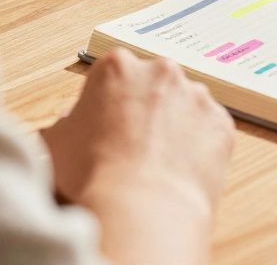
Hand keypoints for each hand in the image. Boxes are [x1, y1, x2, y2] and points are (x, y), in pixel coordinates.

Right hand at [41, 50, 233, 214]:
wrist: (138, 210)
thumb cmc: (92, 177)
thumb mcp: (55, 142)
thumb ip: (65, 122)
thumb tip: (71, 124)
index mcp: (117, 66)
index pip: (114, 75)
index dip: (108, 103)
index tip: (107, 125)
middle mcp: (162, 71)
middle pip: (154, 85)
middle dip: (146, 109)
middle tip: (134, 146)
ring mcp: (197, 96)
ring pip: (186, 106)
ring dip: (176, 127)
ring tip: (158, 165)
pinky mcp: (221, 123)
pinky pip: (210, 132)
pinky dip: (199, 148)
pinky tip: (180, 171)